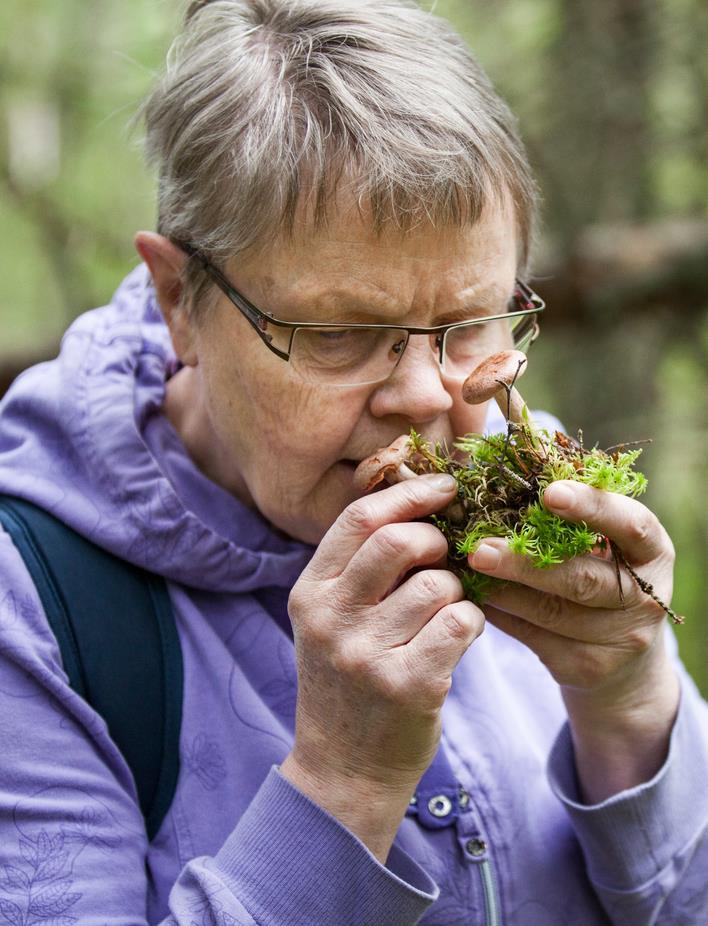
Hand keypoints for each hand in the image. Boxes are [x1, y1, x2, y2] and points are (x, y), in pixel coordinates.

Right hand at [282, 474, 484, 858]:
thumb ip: (359, 568)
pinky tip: (457, 639)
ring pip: (439, 584)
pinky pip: (461, 622)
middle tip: (444, 560)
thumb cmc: (347, 682)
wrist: (344, 770)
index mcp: (309, 593)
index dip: (408, 495)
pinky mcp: (408, 685)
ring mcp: (367, 654)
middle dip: (436, 541)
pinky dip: (470, 623)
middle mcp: (331, 619)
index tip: (443, 488)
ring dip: (456, 592)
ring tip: (445, 615)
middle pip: (400, 541)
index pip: (359, 519)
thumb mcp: (329, 621)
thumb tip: (420, 505)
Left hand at [468, 479, 679, 799]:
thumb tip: (499, 469)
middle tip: (479, 548)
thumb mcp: (603, 539)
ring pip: (550, 612)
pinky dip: (499, 613)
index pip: (630, 525)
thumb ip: (568, 509)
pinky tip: (473, 594)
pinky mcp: (587, 666)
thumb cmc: (600, 568)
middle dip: (526, 563)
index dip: (591, 507)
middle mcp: (644, 596)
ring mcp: (619, 637)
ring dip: (501, 588)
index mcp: (652, 550)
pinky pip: (533, 636)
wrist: (623, 653)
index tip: (549, 493)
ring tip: (465, 567)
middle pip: (583, 579)